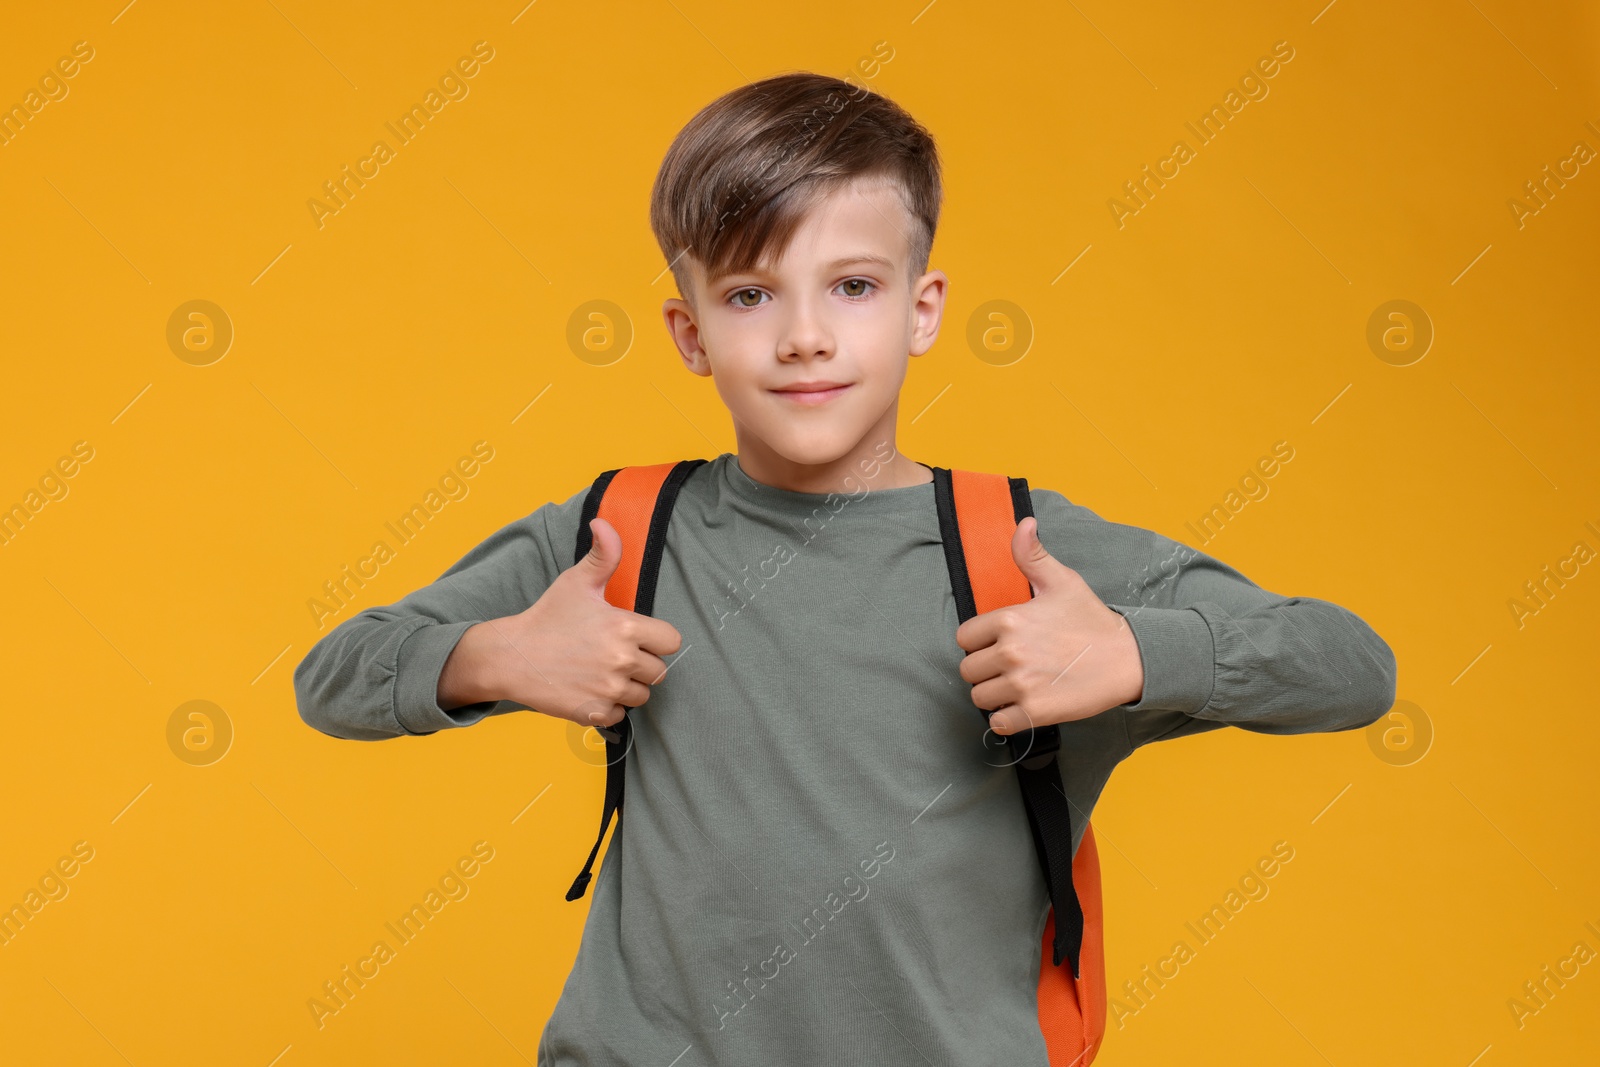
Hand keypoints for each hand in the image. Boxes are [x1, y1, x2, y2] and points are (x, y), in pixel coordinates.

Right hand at [438, 517, 682, 726]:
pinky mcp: (594, 712)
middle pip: (658, 671)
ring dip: (627, 687)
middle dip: (641, 664)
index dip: (656, 639)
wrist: (511, 657)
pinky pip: (620, 715)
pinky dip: (609, 707)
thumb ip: (602, 554)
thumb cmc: (546, 617)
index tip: (636, 637)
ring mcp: (608, 689)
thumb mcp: (577, 581)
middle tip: (613, 654)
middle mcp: (622, 660)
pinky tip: (590, 689)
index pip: (670, 641)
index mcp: (625, 627)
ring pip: (641, 695)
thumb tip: (603, 523)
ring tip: (601, 671)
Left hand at [955, 517, 1143, 734]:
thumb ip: (1032, 555)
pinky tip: (1022, 707)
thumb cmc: (1092, 620)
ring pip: (979, 697)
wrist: (1129, 659)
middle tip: (1010, 667)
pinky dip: (1007, 719)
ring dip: (994, 695)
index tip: (998, 644)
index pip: (964, 637)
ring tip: (1017, 686)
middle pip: (968, 670)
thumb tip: (1023, 523)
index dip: (979, 642)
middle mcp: (1011, 652)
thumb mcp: (1062, 581)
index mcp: (1010, 618)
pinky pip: (998, 723)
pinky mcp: (1035, 712)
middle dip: (985, 670)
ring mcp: (1022, 684)